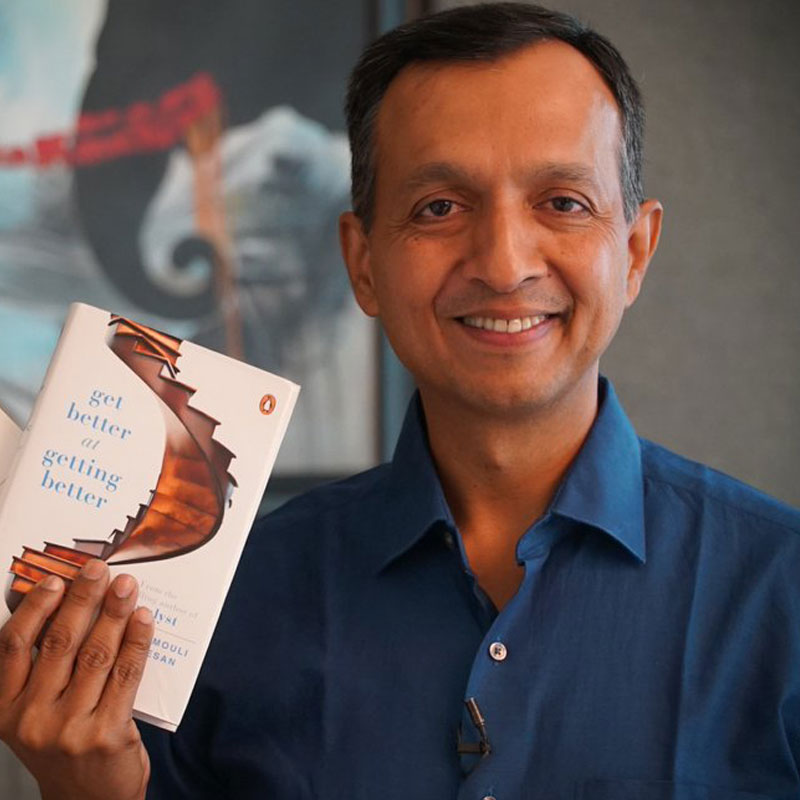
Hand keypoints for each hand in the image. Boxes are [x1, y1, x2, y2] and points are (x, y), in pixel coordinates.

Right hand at [0, 559, 153, 799]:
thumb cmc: (65, 748)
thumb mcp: (38, 715)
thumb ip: (45, 672)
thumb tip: (73, 608)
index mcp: (5, 710)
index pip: (14, 647)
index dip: (36, 608)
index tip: (55, 579)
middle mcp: (31, 719)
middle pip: (59, 643)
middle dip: (82, 599)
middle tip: (99, 569)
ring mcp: (69, 729)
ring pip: (96, 654)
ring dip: (114, 613)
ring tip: (126, 586)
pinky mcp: (107, 734)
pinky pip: (126, 674)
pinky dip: (137, 641)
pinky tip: (144, 620)